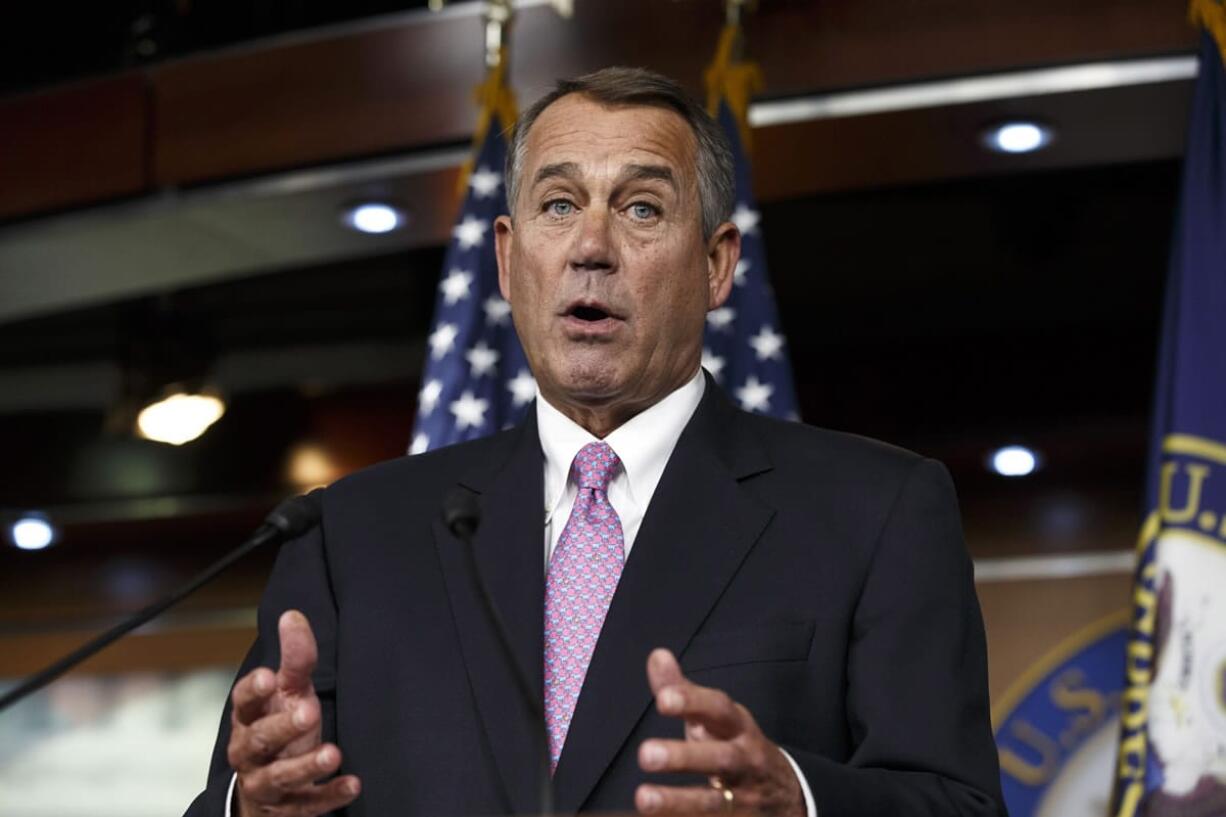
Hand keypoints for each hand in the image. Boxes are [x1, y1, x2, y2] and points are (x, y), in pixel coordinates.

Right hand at [227, 610, 360, 816]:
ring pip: (278, 777)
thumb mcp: (289, 693)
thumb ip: (295, 659)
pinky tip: (353, 783)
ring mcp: (266, 783)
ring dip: (305, 765)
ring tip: (334, 752)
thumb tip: (292, 615)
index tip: (269, 678)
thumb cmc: (280, 731)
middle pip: (257, 740)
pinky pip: (306, 805)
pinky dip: (329, 795)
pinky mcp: (287, 809)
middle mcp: (249, 752)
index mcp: (248, 719)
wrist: (267, 792)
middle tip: (309, 712)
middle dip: (281, 727)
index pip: (242, 703)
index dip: (253, 691)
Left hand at [635, 649, 804, 816]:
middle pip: (720, 758)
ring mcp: (745, 796)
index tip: (663, 699)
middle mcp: (744, 759)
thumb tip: (657, 655)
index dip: (693, 702)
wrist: (786, 792)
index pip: (719, 709)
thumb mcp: (716, 717)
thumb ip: (683, 691)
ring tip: (644, 799)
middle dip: (684, 757)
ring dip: (679, 801)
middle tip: (646, 754)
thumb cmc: (735, 744)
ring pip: (715, 801)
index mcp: (737, 726)